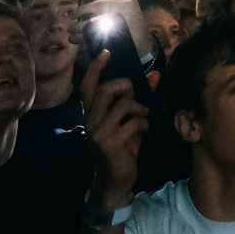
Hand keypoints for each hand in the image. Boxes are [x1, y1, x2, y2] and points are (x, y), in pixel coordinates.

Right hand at [76, 49, 149, 206]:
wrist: (116, 181)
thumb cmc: (121, 149)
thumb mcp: (124, 123)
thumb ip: (129, 103)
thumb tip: (148, 79)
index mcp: (91, 115)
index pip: (87, 87)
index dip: (95, 68)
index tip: (106, 52)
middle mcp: (90, 121)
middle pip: (106, 90)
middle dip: (125, 86)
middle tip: (133, 93)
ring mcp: (99, 133)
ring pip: (123, 104)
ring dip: (139, 107)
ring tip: (143, 115)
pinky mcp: (110, 143)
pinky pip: (133, 122)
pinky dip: (144, 123)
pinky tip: (144, 130)